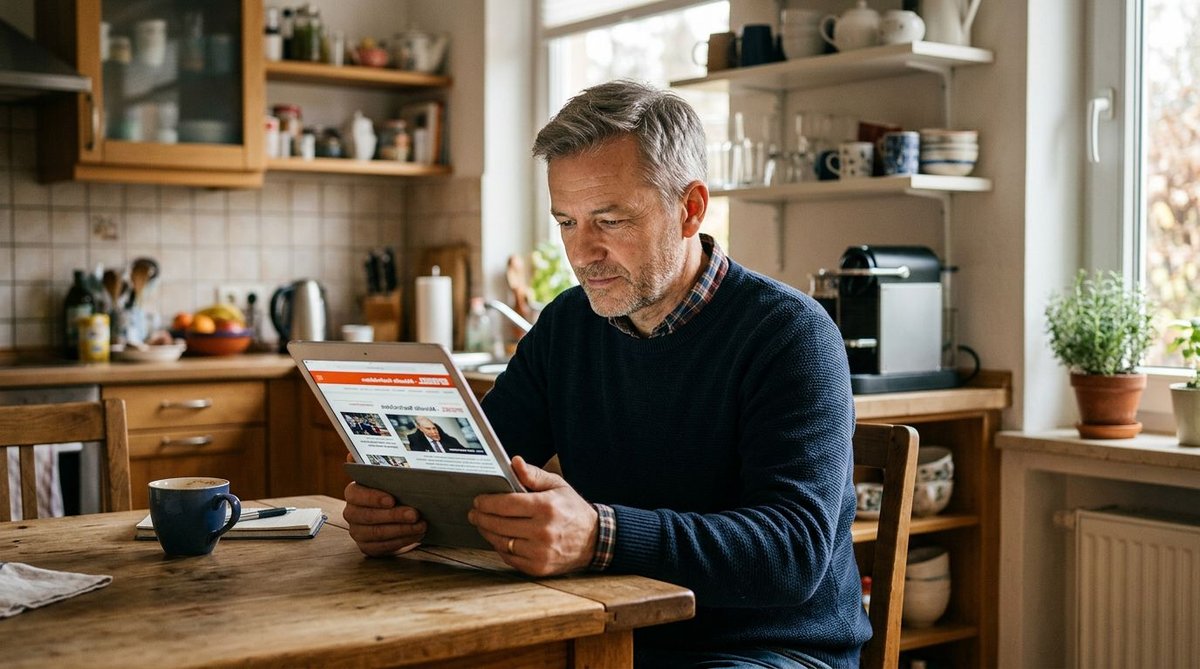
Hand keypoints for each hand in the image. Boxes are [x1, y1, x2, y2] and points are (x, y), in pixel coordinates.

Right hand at [342, 481, 425, 556]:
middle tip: (415, 514)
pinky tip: (415, 535)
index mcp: (353, 493)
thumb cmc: (394, 492)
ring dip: (402, 530)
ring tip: (420, 525)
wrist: (395, 513)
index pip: (356, 495)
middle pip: (369, 516)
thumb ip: (390, 476)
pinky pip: (383, 546)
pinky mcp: (367, 546)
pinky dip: (402, 541)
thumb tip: (381, 468)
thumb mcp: (392, 481)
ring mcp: (357, 531)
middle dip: (394, 516)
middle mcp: (351, 513)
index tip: (392, 500)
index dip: (373, 498)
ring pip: (377, 533)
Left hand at [469, 456, 598, 575]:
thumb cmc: (572, 509)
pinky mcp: (538, 567)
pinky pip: (509, 558)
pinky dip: (500, 547)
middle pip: (499, 524)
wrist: (594, 540)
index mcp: (546, 507)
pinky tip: (497, 538)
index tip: (478, 500)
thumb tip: (514, 462)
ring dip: (487, 532)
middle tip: (474, 512)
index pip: (506, 504)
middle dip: (481, 517)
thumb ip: (533, 474)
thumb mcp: (557, 485)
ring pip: (501, 542)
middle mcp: (543, 531)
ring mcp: (540, 552)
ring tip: (482, 524)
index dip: (487, 502)